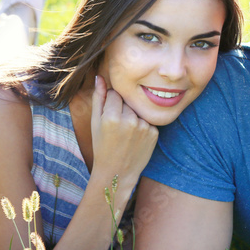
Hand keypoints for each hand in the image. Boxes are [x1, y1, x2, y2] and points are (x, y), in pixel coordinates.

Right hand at [90, 75, 158, 191]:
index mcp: (111, 117)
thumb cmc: (102, 146)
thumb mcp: (95, 123)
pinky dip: (142, 126)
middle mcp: (129, 121)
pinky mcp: (155, 133)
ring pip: (138, 110)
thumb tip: (99, 77)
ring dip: (133, 116)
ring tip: (126, 133)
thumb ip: (98, 98)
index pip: (115, 94)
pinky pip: (147, 120)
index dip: (110, 104)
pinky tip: (136, 138)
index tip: (109, 117)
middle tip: (117, 127)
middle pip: (128, 101)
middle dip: (122, 109)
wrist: (117, 172)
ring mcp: (144, 127)